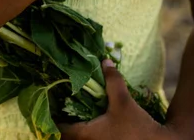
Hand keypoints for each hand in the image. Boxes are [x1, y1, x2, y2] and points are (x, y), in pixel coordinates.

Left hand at [59, 60, 181, 139]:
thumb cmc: (138, 127)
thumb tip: (105, 61)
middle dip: (64, 122)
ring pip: (77, 138)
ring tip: (76, 114)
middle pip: (66, 135)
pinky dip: (86, 133)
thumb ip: (113, 81)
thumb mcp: (124, 102)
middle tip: (65, 106)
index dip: (55, 114)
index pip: (59, 127)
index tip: (55, 102)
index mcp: (85, 136)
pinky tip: (91, 123)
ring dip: (75, 128)